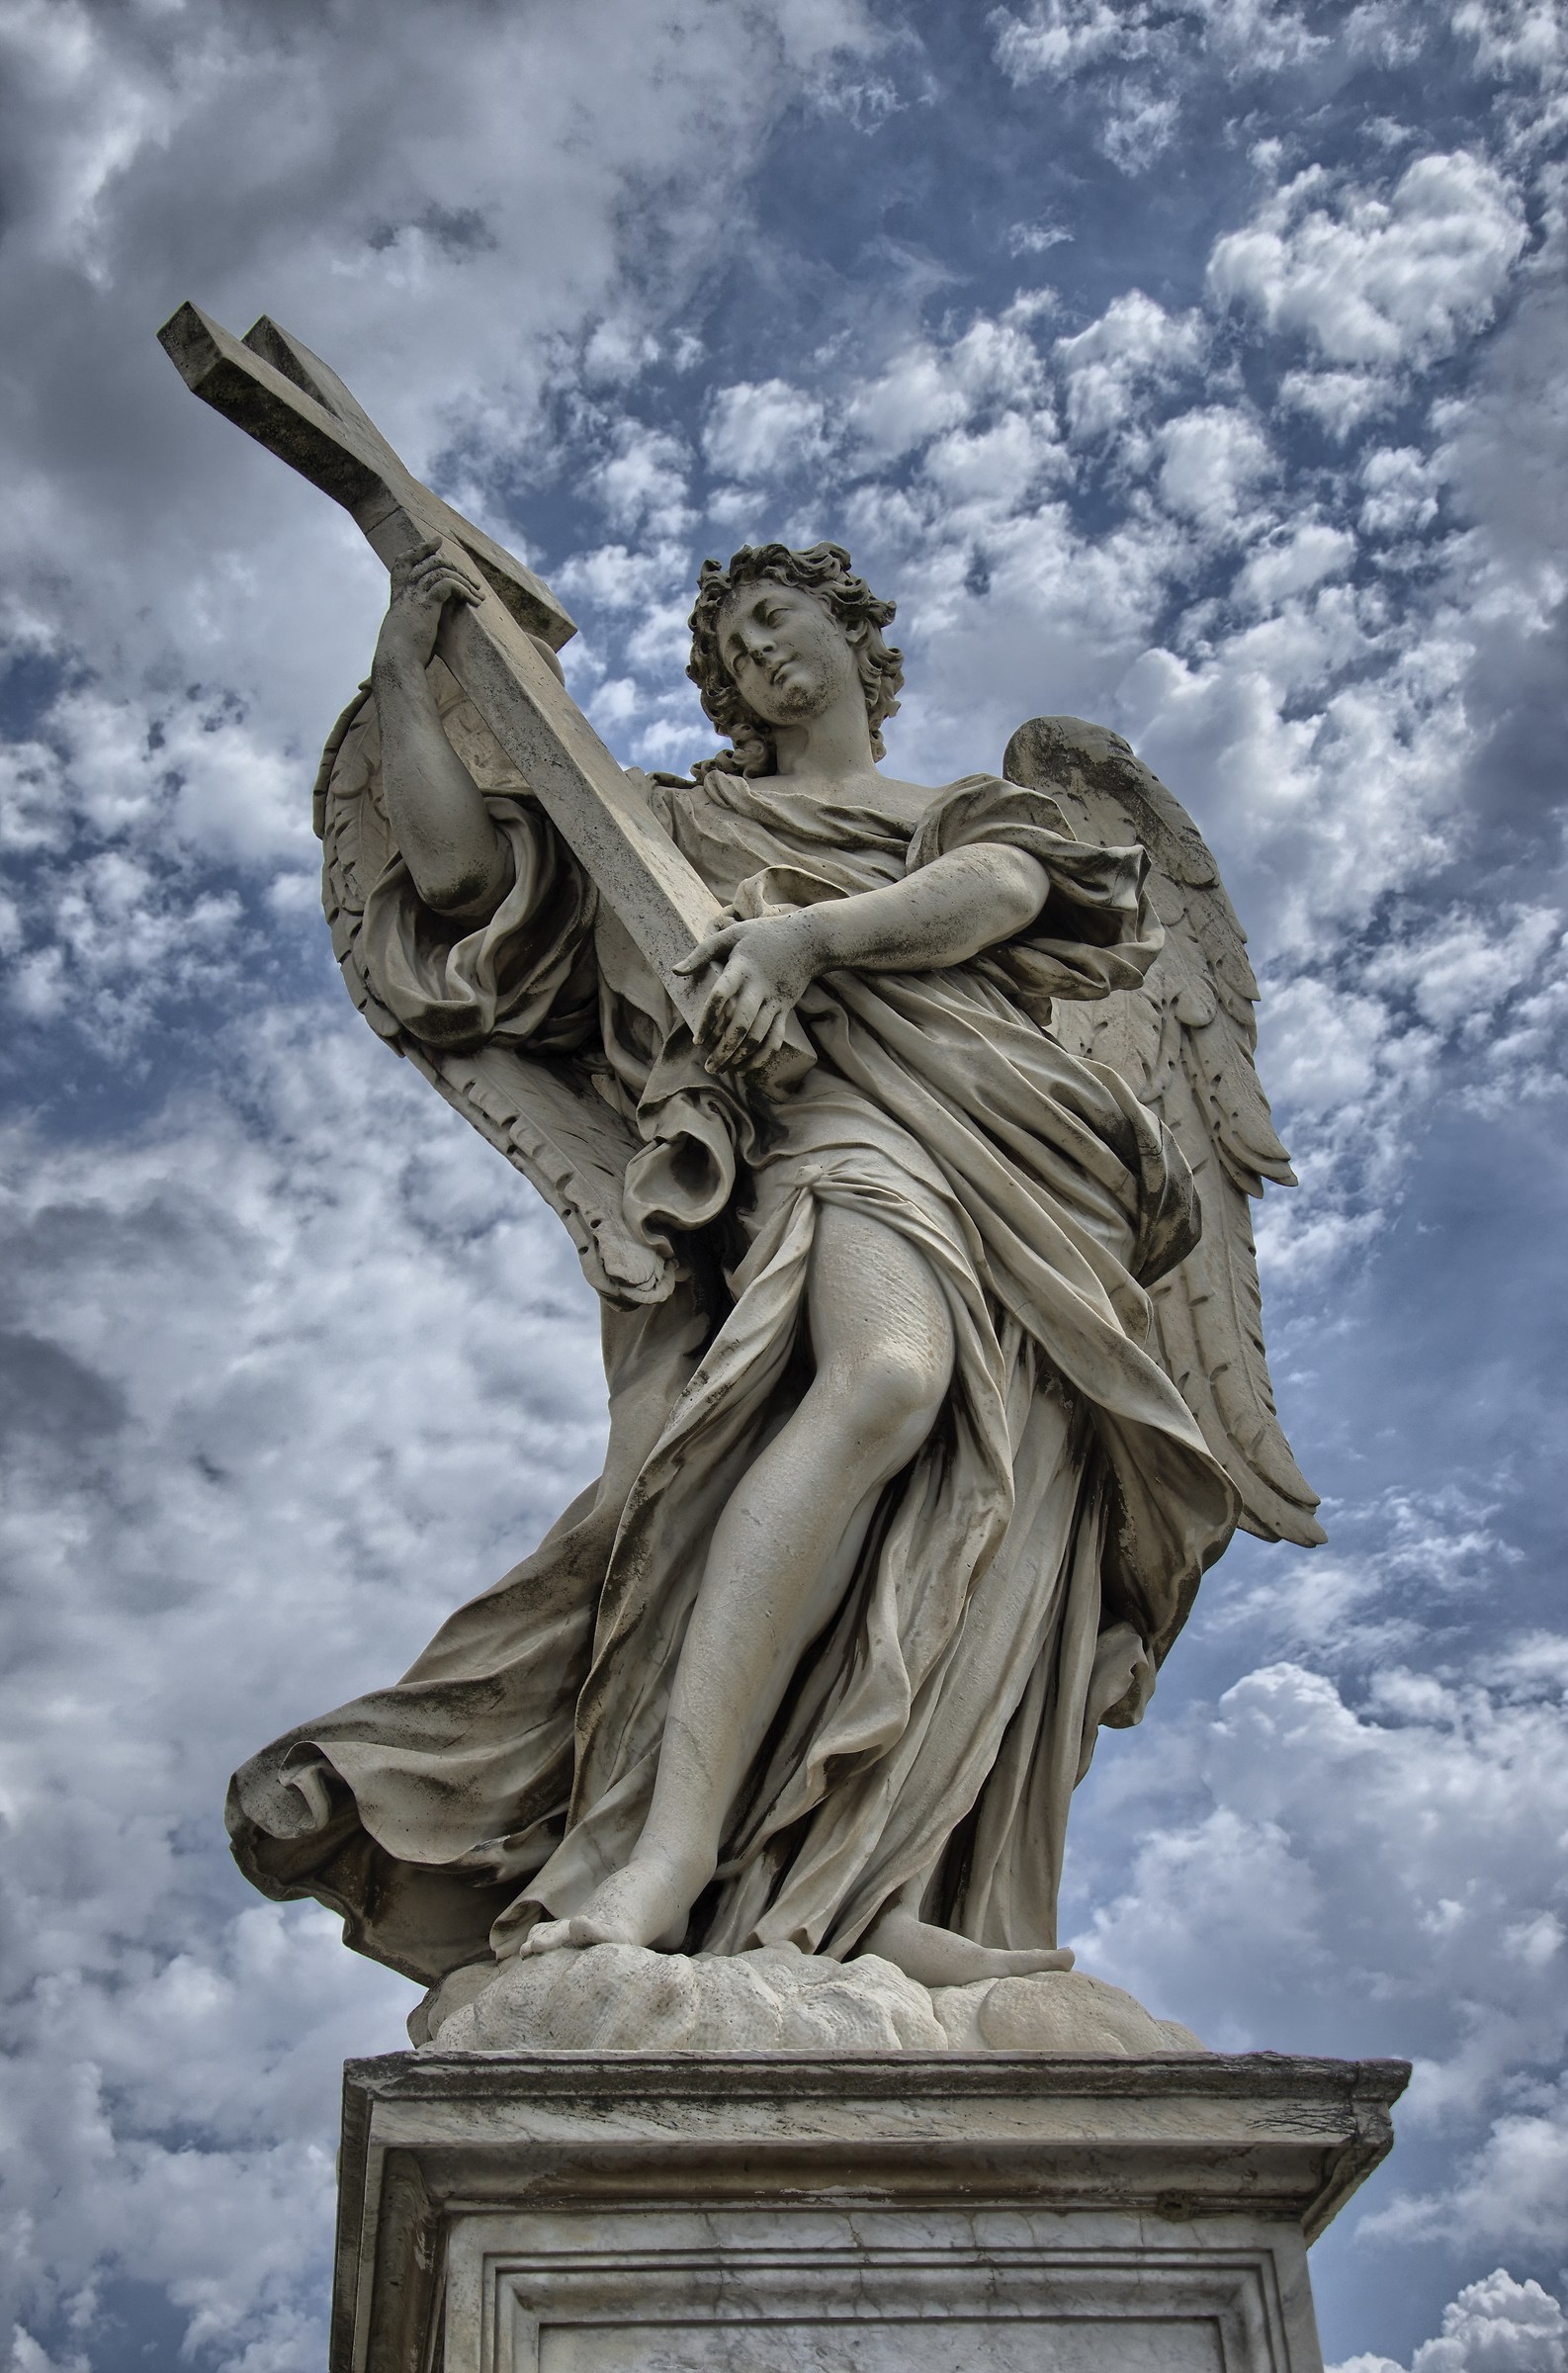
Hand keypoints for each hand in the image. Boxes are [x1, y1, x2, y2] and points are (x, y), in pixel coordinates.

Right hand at [373, 538, 482, 676]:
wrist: (397, 661)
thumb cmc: (402, 655)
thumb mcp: (406, 633)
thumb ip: (414, 623)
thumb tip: (424, 627)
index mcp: (398, 598)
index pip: (403, 562)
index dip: (419, 549)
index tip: (436, 542)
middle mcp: (405, 592)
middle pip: (428, 561)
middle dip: (453, 564)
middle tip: (473, 581)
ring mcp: (415, 595)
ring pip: (440, 569)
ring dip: (464, 580)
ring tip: (479, 595)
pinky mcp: (427, 603)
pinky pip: (448, 584)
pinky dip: (464, 589)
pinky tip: (475, 602)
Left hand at [674, 911, 822, 1075]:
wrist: (810, 939)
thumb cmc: (764, 934)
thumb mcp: (732, 934)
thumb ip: (702, 952)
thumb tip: (676, 971)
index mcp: (742, 968)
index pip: (722, 996)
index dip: (708, 1019)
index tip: (698, 1039)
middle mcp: (759, 987)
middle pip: (741, 1024)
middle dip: (724, 1050)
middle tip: (709, 1067)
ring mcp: (775, 1000)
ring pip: (758, 1036)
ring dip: (740, 1056)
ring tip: (722, 1069)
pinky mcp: (785, 1008)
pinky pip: (775, 1038)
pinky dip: (762, 1056)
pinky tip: (747, 1067)